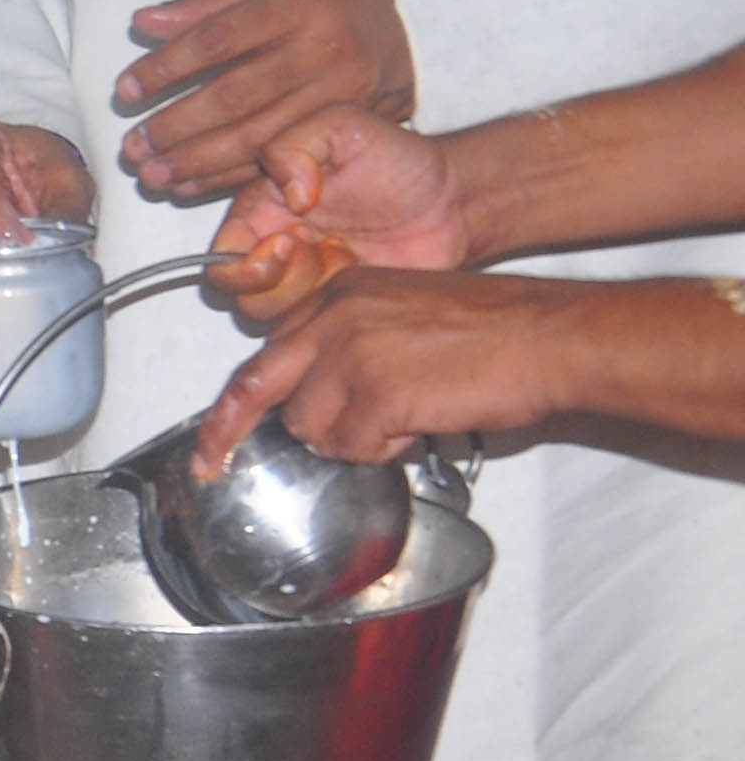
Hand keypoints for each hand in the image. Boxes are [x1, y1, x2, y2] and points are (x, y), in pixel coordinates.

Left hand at [117, 0, 415, 202]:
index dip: (167, 67)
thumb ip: (209, 1)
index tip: (125, 89)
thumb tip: (144, 23)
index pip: (218, 40)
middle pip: (235, 96)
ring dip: (197, 162)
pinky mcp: (344, 127)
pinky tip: (190, 186)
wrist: (415, 24)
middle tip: (131, 147)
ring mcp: (337, 94)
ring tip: (150, 175)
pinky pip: (281, 159)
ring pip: (257, 137)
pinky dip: (230, 178)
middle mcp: (321, 51)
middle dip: (175, 127)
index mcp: (299, 3)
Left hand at [192, 267, 581, 468]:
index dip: (239, 401)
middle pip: (257, 388)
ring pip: (309, 428)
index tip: (215, 434)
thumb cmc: (494, 332)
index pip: (264, 354)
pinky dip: (382, 449)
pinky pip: (352, 448)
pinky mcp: (376, 393)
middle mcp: (334, 319)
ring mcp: (351, 355)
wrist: (549, 337)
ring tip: (403, 416)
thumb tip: (309, 397)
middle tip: (212, 464)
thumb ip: (346, 345)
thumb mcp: (401, 313)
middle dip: (227, 433)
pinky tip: (417, 423)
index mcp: (338, 296)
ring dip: (350, 439)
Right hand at [206, 108, 469, 322]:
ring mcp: (306, 284)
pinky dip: (335, 310)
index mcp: (261, 212)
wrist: (453, 202)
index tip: (287, 241)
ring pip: (274, 318)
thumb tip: (288, 194)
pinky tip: (363, 276)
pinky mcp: (336, 308)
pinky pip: (314, 329)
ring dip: (308, 293)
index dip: (242, 262)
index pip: (219, 257)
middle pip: (239, 296)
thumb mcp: (342, 126)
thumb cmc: (400, 162)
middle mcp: (275, 251)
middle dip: (278, 280)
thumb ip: (294, 145)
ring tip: (347, 259)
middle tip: (322, 251)